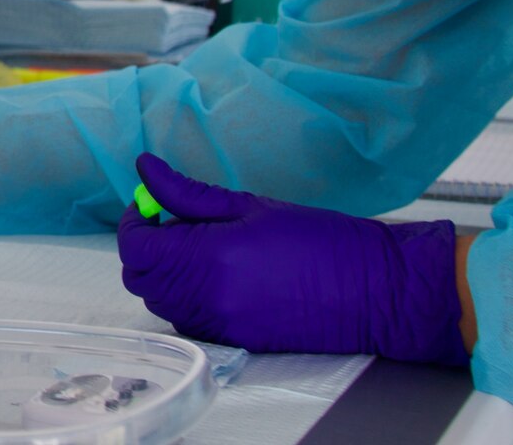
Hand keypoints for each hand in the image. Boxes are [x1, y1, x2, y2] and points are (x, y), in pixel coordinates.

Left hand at [118, 153, 467, 364]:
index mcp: (208, 257)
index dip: (136, 222)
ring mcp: (221, 324)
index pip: (136, 247)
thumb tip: (146, 170)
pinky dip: (186, 299)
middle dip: (147, 249)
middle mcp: (207, 297)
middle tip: (174, 224)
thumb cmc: (321, 240)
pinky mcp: (236, 341)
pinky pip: (187, 320)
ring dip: (166, 274)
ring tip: (201, 248)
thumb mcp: (249, 205)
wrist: (376, 289)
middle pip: (141, 278)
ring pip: (161, 302)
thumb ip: (188, 192)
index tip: (151, 206)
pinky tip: (217, 277)